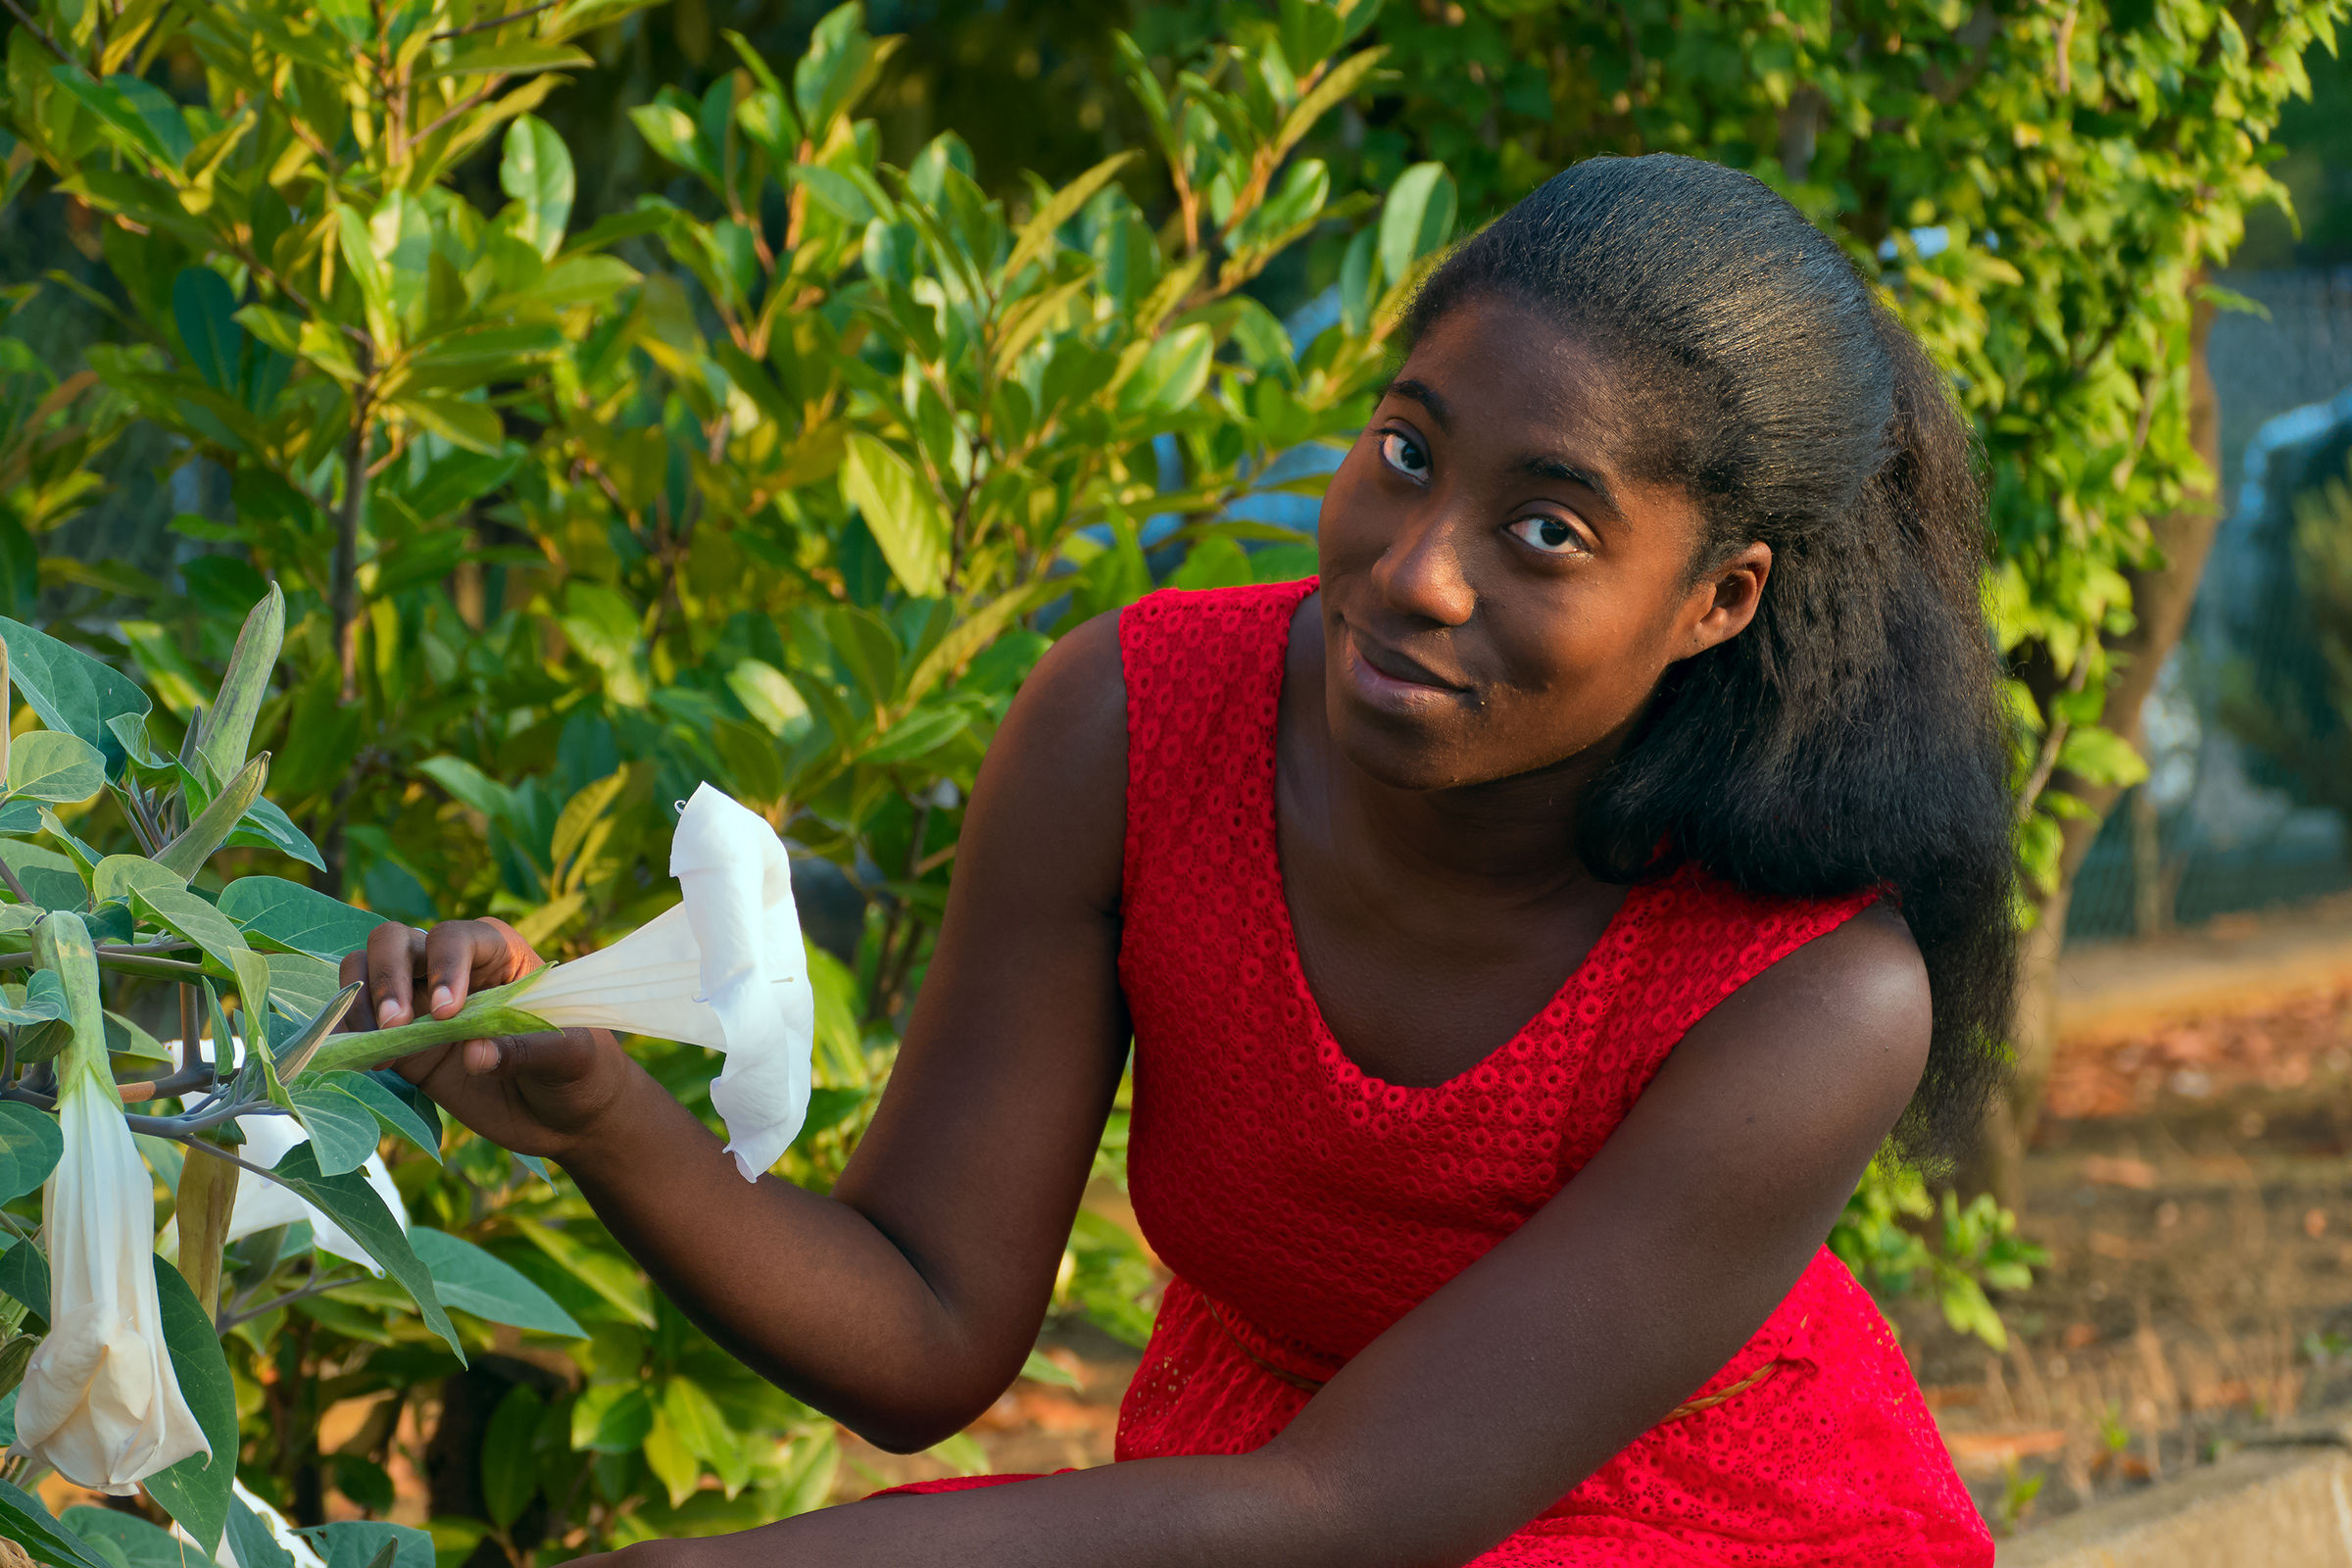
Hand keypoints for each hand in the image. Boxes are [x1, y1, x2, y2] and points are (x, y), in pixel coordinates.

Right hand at [336, 918, 639, 1158]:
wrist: (569, 1116)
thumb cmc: (581, 1070)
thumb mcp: (571, 1057)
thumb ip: (526, 1049)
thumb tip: (473, 1053)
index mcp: (499, 952)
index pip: (456, 937)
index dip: (444, 965)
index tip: (449, 1013)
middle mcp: (452, 968)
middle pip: (393, 942)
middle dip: (386, 976)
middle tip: (397, 1025)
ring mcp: (421, 1005)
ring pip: (365, 974)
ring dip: (359, 1002)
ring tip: (379, 1045)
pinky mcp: (405, 1045)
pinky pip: (360, 1027)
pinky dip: (350, 1038)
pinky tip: (365, 1064)